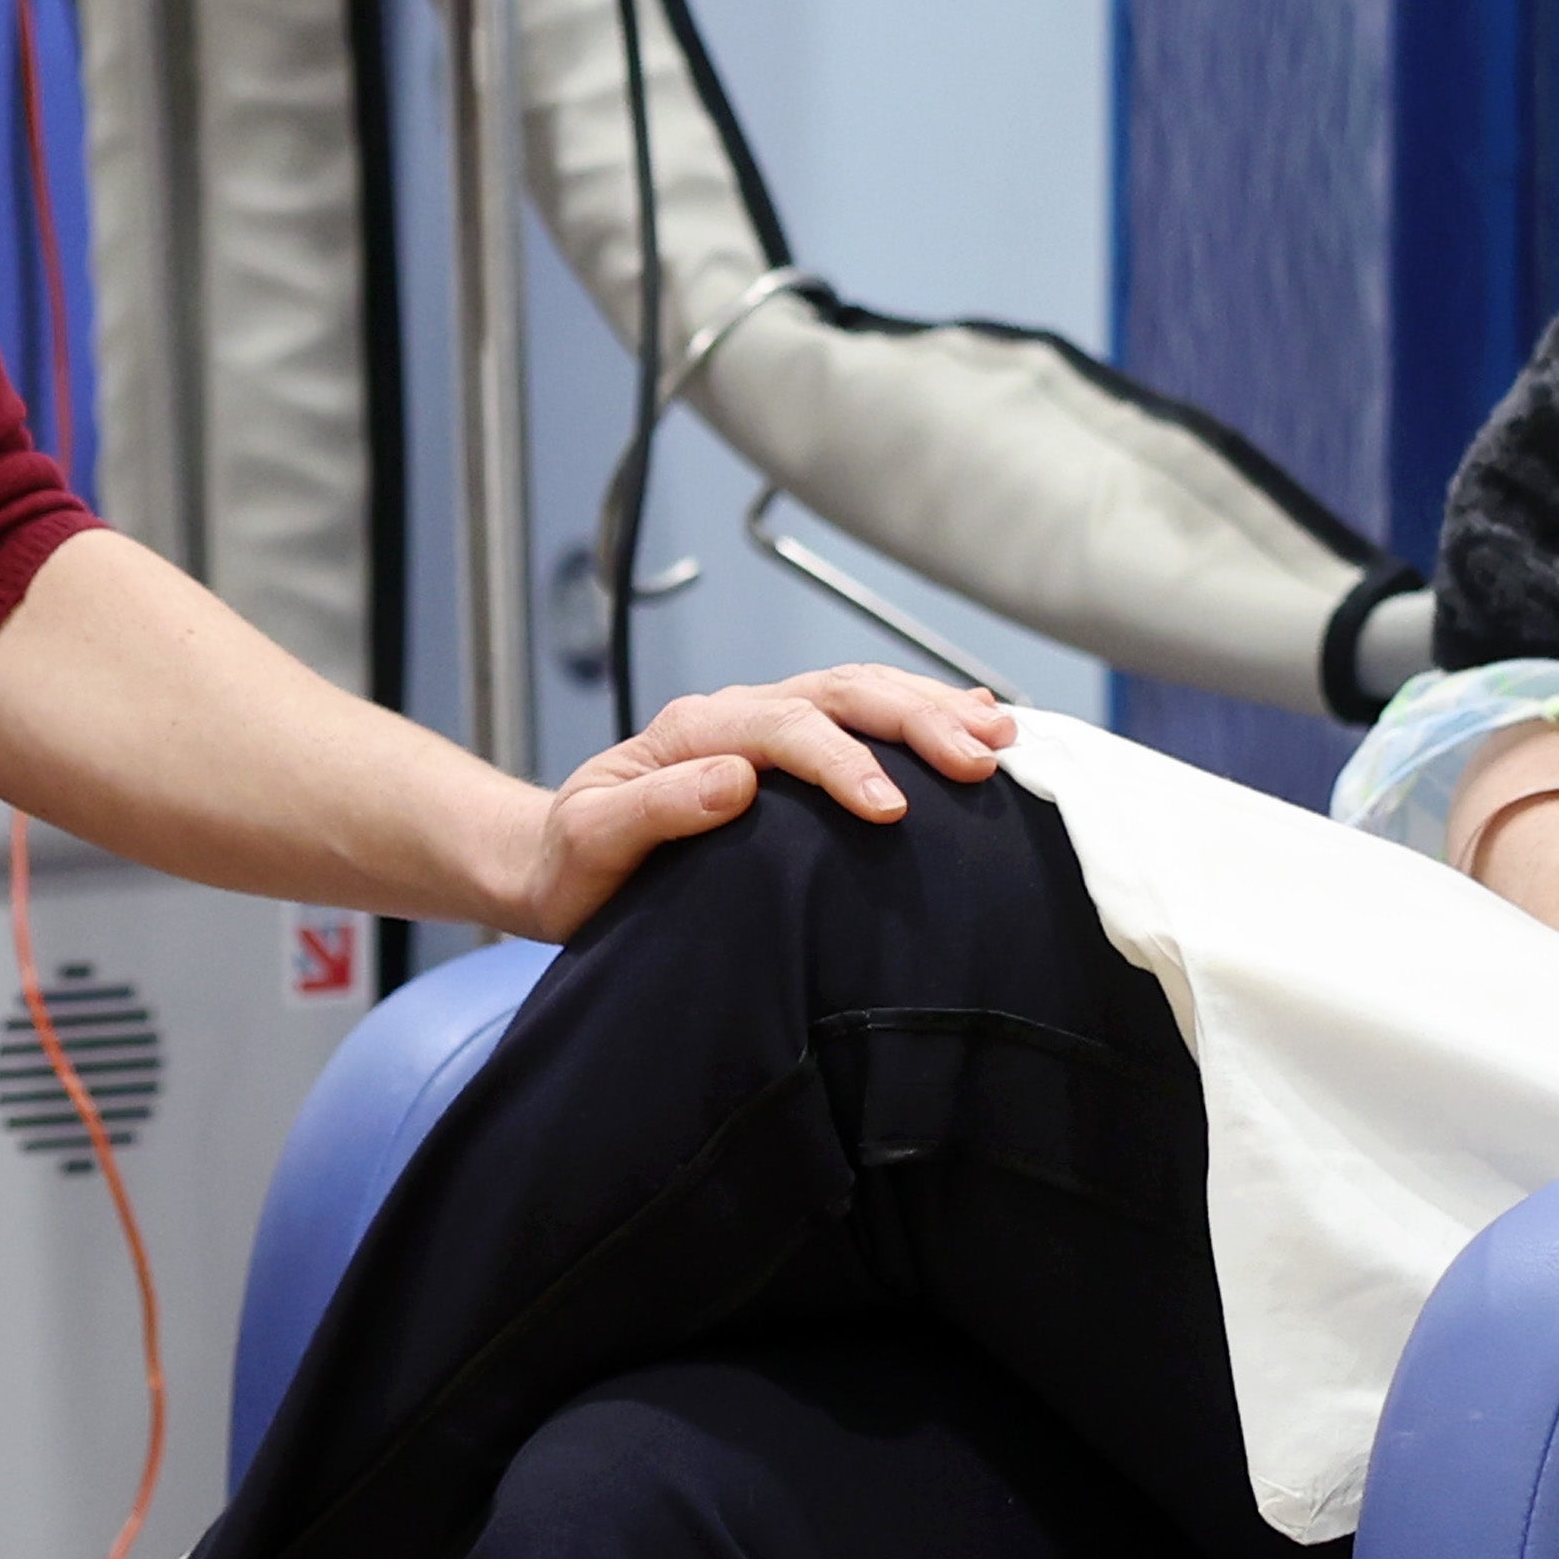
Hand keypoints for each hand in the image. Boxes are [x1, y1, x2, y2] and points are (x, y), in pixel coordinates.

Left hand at [505, 664, 1017, 941]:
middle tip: (980, 760)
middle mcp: (738, 715)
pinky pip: (866, 715)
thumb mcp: (590, 844)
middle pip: (841, 693)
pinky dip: (926, 709)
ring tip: (1001, 735)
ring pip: (863, 692)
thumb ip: (655, 808)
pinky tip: (981, 715)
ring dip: (933, 707)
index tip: (891, 812)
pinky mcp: (793, 750)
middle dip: (915, 719)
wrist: (556, 865)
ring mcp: (769, 724)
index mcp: (693, 730)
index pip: (783, 727)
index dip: (843, 762)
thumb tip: (739, 779)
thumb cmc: (574, 866)